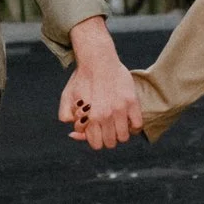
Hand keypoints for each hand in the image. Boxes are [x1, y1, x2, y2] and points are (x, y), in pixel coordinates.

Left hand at [62, 20, 142, 152]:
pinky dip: (133, 126)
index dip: (95, 139)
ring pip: (124, 137)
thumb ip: (66, 117)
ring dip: (120, 133)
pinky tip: (127, 120)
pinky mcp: (132, 101)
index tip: (96, 131)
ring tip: (116, 124)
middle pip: (110, 143)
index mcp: (90, 117)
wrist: (97, 59)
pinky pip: (137, 125)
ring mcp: (121, 109)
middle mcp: (106, 115)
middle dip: (107, 137)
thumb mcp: (67, 98)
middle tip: (105, 127)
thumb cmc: (82, 79)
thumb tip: (73, 134)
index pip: (96, 144)